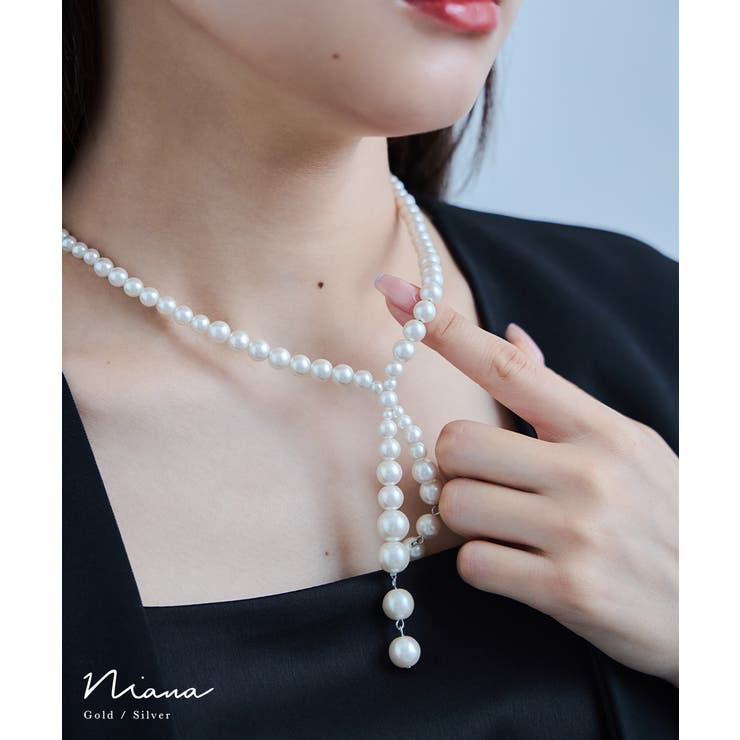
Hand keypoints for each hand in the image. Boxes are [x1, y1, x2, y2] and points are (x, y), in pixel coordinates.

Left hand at [375, 274, 678, 685]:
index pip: (505, 366)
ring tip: (511, 528)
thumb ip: (560, 398)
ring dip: (467, 518)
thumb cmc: (665, 517)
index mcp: (600, 428)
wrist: (718, 607)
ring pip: (454, 503)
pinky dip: (484, 566)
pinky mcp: (566, 589)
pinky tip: (521, 568)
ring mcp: (576, 531)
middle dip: (454, 465)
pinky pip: (473, 564)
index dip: (441, 328)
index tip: (397, 293)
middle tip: (487, 481)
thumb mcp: (628, 447)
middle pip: (454, 442)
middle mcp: (587, 471)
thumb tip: (512, 336)